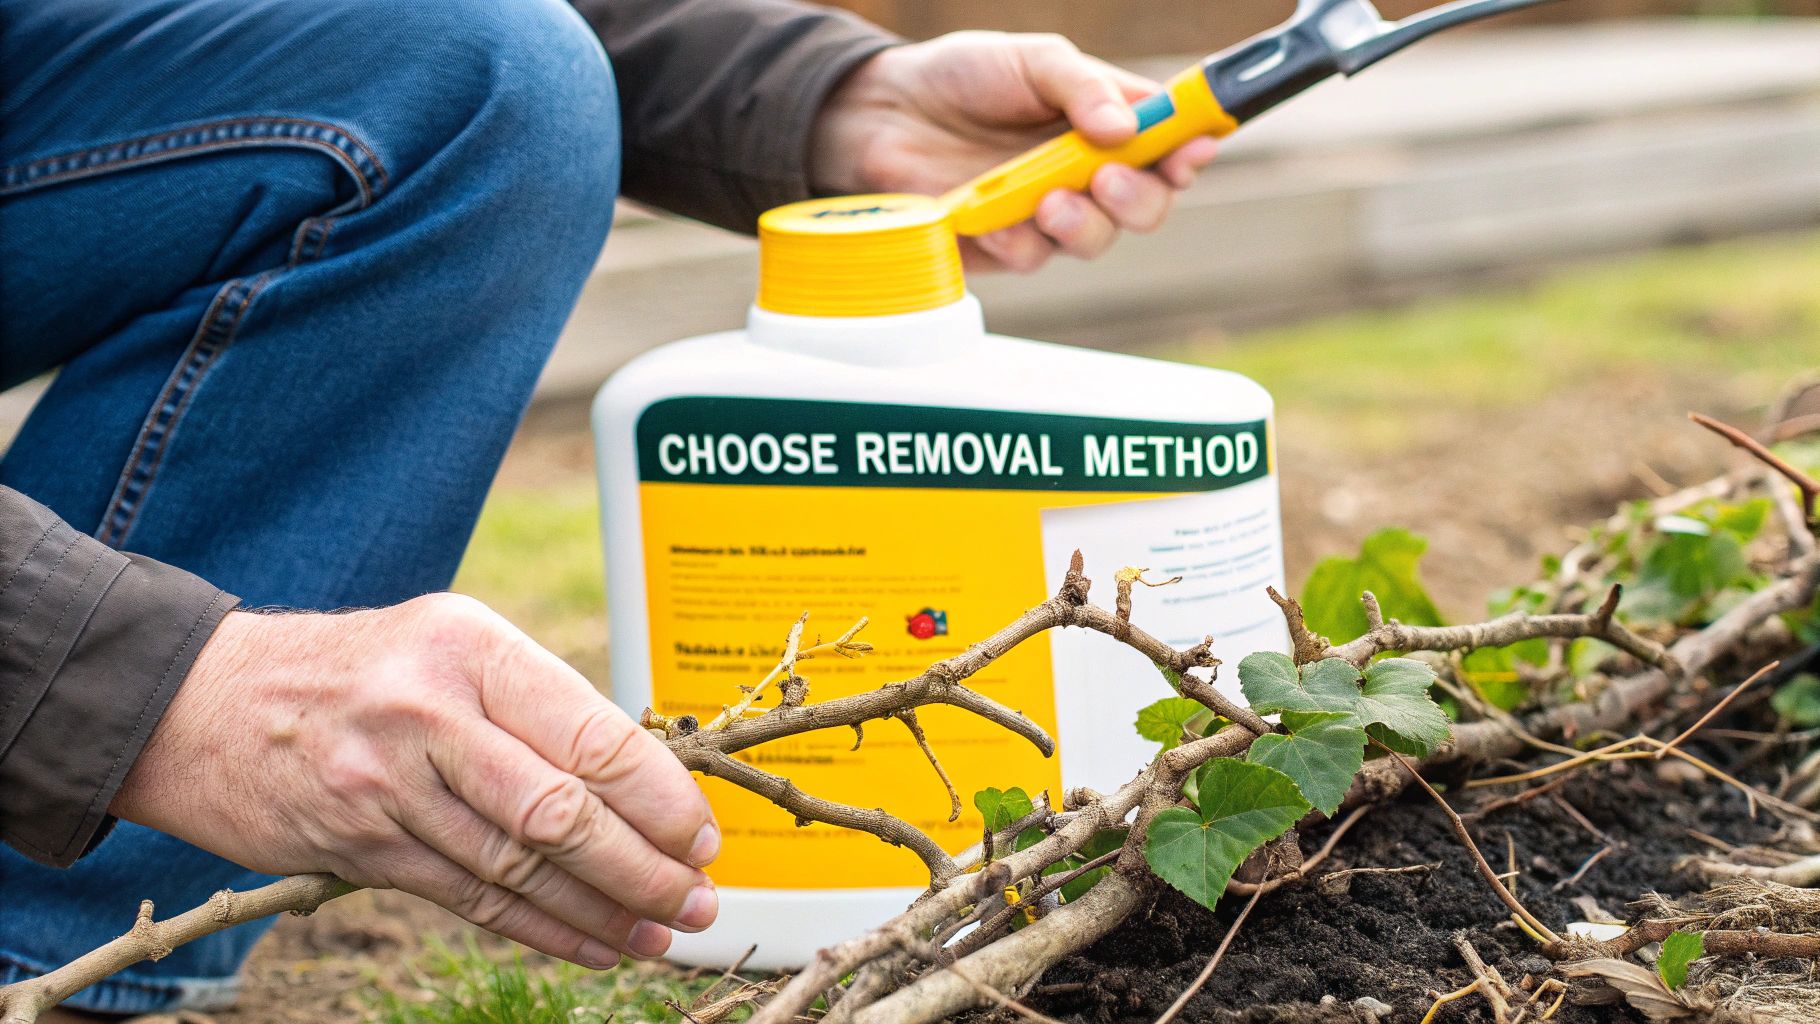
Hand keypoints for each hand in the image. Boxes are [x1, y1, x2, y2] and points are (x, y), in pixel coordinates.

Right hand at [111, 595, 718, 968]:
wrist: (206, 701)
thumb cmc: (367, 671)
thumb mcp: (453, 645)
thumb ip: (539, 705)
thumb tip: (652, 782)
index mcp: (473, 647)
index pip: (591, 734)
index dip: (660, 798)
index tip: (704, 837)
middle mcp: (431, 710)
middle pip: (561, 812)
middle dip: (645, 868)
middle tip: (699, 899)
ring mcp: (386, 783)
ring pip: (519, 867)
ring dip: (602, 911)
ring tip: (662, 932)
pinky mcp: (357, 844)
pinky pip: (470, 899)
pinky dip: (542, 928)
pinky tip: (595, 943)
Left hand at [809, 31, 1219, 272]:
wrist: (882, 111)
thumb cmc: (961, 77)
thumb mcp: (1029, 59)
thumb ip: (1081, 87)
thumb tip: (1126, 125)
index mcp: (1106, 121)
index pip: (1168, 143)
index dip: (1191, 149)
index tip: (1193, 149)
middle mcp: (1086, 172)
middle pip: (1147, 204)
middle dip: (1140, 198)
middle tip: (1108, 178)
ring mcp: (1048, 212)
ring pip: (1096, 240)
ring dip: (1084, 223)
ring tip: (1050, 198)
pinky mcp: (1006, 243)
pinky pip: (1033, 255)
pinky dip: (1021, 237)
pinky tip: (993, 214)